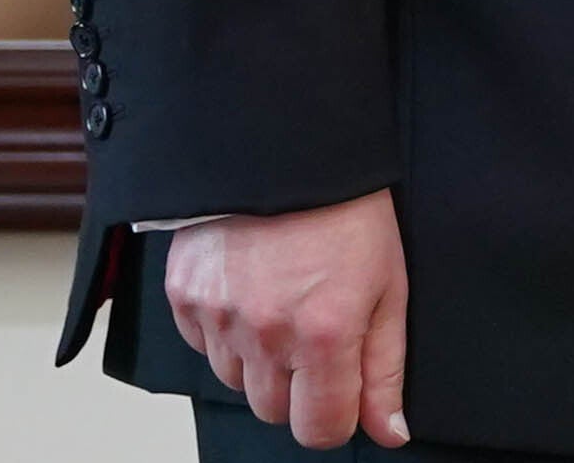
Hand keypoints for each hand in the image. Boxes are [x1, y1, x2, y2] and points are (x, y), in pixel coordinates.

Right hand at [168, 190, 408, 448]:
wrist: (286, 142)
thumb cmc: (347, 209)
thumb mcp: (388, 285)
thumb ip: (384, 367)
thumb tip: (389, 430)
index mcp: (323, 334)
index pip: (318, 429)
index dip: (335, 417)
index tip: (341, 390)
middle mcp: (264, 332)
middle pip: (273, 411)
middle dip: (296, 386)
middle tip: (312, 331)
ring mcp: (218, 313)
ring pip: (234, 380)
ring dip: (257, 359)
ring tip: (280, 302)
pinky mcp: (184, 292)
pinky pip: (202, 343)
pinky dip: (223, 330)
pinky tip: (248, 289)